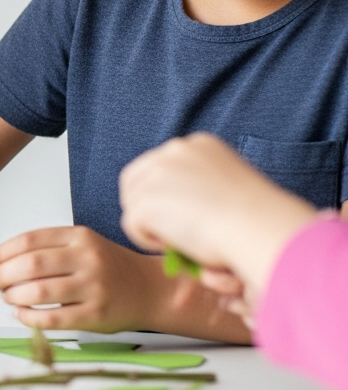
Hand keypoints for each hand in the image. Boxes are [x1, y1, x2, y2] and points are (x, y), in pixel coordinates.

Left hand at [0, 226, 166, 332]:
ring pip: (39, 291)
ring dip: (13, 296)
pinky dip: (29, 317)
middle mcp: (87, 259)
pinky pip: (53, 318)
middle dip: (1, 274)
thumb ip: (45, 249)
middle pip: (31, 264)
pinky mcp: (96, 315)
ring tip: (7, 297)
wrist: (151, 289)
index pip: (29, 240)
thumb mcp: (81, 246)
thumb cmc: (108, 267)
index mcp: (79, 237)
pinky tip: (21, 314)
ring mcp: (93, 287)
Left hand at [119, 132, 315, 305]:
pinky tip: (177, 245)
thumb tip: (175, 203)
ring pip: (133, 203)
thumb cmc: (253, 217)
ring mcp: (156, 174)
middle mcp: (174, 151)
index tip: (176, 213)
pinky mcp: (145, 200)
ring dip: (150, 224)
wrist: (258, 225)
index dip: (160, 192)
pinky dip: (148, 240)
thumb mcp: (226, 185)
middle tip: (167, 230)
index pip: (158, 165)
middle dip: (145, 205)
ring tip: (181, 239)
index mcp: (198, 144)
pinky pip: (132, 224)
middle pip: (135, 180)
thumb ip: (199, 184)